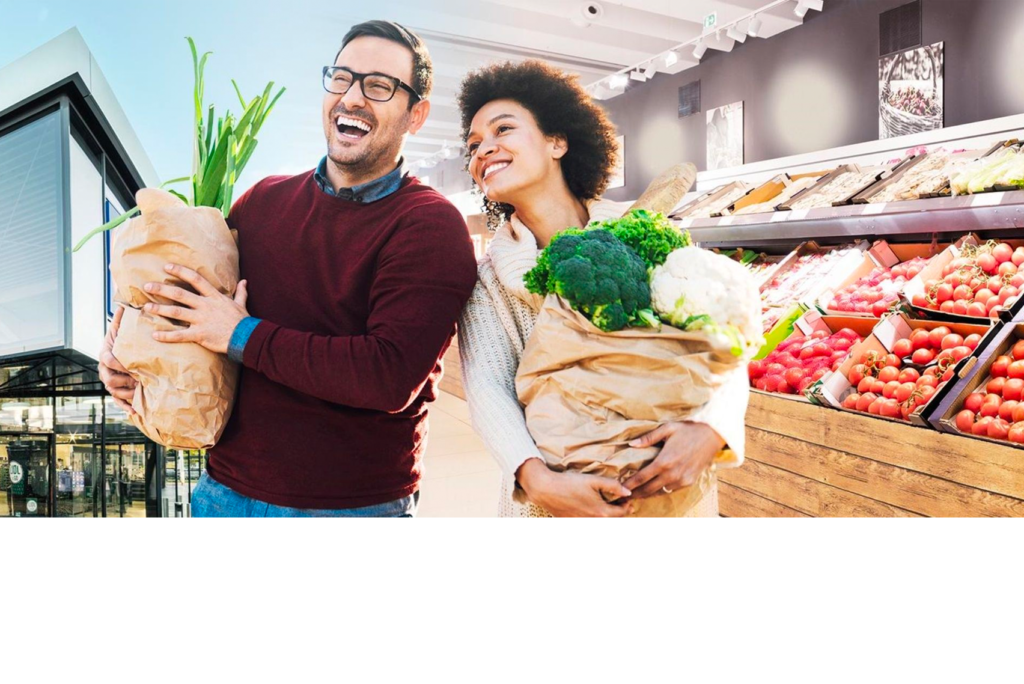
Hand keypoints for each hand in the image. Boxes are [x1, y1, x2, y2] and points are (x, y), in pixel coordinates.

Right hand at [99, 307, 136, 414]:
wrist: (123, 352)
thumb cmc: (125, 339)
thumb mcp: (123, 329)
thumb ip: (122, 320)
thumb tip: (124, 304)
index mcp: (106, 354)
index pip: (108, 360)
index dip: (118, 363)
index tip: (129, 365)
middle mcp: (105, 369)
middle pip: (109, 379)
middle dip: (124, 381)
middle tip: (138, 381)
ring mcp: (110, 381)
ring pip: (114, 391)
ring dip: (127, 394)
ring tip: (140, 394)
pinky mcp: (117, 391)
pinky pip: (119, 402)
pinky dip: (126, 407)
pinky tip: (136, 412)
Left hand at [143, 264, 248, 354]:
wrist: (247, 338)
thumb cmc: (243, 321)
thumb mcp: (241, 304)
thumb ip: (241, 292)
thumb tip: (244, 281)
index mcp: (214, 297)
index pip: (195, 279)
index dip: (180, 271)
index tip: (167, 266)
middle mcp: (205, 306)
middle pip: (180, 294)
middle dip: (162, 289)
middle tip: (147, 286)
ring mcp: (201, 320)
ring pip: (176, 312)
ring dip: (160, 309)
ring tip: (146, 307)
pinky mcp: (200, 334)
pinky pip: (180, 335)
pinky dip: (167, 335)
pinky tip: (155, 335)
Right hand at [517, 459, 634, 518]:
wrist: (546, 489)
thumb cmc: (569, 483)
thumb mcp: (593, 480)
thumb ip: (613, 486)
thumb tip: (628, 492)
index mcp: (601, 512)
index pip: (621, 513)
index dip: (627, 506)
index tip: (628, 499)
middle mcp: (592, 521)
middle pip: (611, 520)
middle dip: (619, 512)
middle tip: (621, 503)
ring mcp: (581, 522)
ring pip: (599, 521)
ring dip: (606, 515)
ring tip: (606, 506)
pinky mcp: (571, 522)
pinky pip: (586, 521)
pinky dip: (592, 516)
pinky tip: (590, 508)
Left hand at [623, 422, 723, 498]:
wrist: (712, 436)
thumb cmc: (688, 430)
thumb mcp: (667, 429)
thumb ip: (648, 438)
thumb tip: (631, 444)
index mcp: (664, 461)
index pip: (641, 478)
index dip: (629, 485)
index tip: (620, 488)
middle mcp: (672, 474)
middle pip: (648, 490)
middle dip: (635, 494)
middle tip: (624, 496)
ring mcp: (681, 480)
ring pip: (660, 492)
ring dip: (648, 494)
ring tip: (636, 495)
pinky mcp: (689, 482)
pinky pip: (671, 490)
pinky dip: (661, 491)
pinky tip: (654, 489)